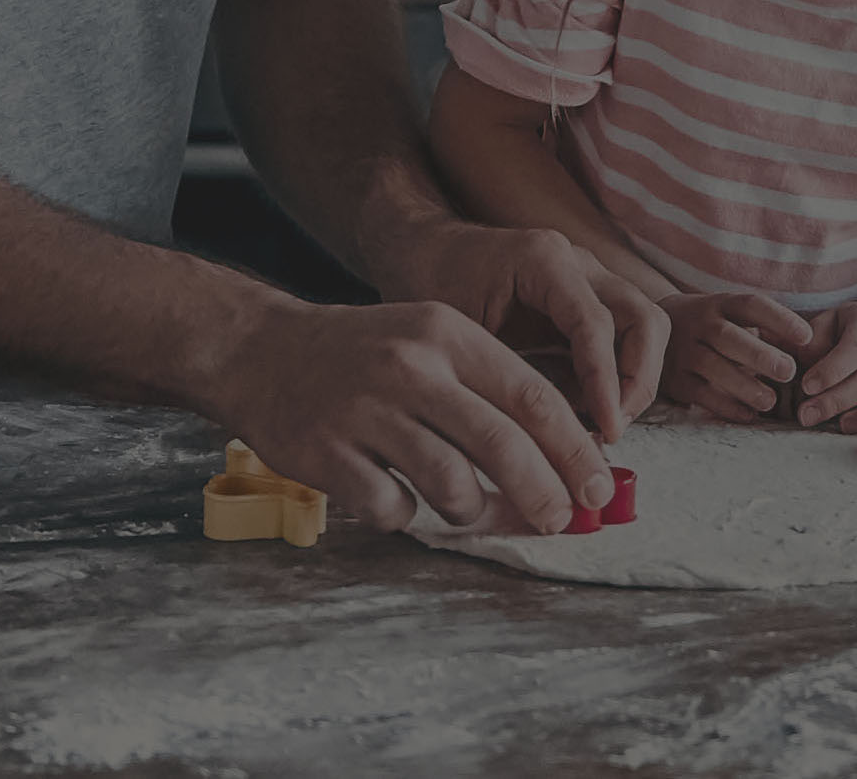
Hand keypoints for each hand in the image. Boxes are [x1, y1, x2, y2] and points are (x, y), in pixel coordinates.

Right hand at [203, 295, 618, 535]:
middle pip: (502, 443)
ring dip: (472, 511)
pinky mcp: (327, 451)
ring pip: (452, 484)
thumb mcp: (429, 341)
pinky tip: (397, 498)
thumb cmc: (363, 355)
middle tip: (561, 522)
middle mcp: (411, 367)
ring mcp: (365, 409)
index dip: (574, 449)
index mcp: (447, 334)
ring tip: (466, 509)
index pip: (532, 396)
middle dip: (544, 494)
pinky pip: (391, 507)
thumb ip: (488, 390)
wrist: (256, 349)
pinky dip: (406, 515)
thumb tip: (561, 459)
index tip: (600, 487)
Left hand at [374, 217, 667, 439]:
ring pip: (647, 327)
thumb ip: (501, 375)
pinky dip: (622, 377)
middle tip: (610, 430)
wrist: (427, 254)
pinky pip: (628, 339)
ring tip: (604, 425)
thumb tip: (544, 437)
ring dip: (637, 380)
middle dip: (636, 381)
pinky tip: (592, 413)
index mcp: (544, 261)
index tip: (605, 429)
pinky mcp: (591, 303)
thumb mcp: (456, 333)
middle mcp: (578, 264)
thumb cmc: (432, 287)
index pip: (595, 323)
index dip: (606, 382)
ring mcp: (591, 280)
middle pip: (643, 319)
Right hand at [660, 291, 816, 420]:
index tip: (807, 336)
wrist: (647, 331)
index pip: (751, 305)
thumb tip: (810, 347)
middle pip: (729, 337)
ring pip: (714, 368)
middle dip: (759, 355)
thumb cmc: (709, 326)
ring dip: (744, 385)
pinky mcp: (675, 380)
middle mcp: (700, 325)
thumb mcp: (728, 314)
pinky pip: (701, 394)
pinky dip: (725, 406)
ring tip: (771, 401)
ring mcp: (684, 352)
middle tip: (789, 371)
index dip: (779, 319)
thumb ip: (761, 327)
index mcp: (720, 304)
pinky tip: (749, 414)